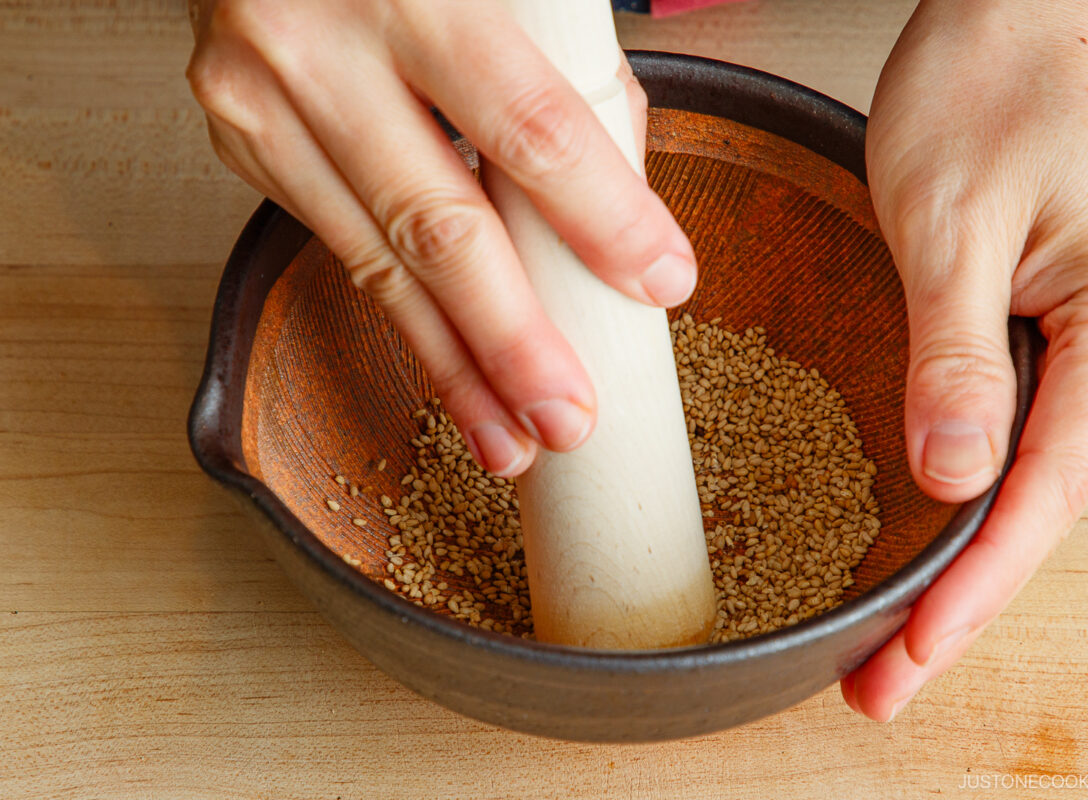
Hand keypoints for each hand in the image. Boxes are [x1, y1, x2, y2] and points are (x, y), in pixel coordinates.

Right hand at [185, 0, 696, 475]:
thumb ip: (563, 73)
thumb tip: (621, 198)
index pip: (528, 124)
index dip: (599, 215)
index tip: (661, 282)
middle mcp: (322, 44)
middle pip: (440, 225)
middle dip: (513, 339)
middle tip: (568, 417)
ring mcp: (267, 98)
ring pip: (379, 265)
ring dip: (453, 367)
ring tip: (509, 438)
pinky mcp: (245, 140)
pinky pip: (343, 249)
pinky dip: (406, 320)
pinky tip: (449, 372)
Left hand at [843, 0, 1087, 720]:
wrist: (1017, 20)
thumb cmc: (987, 89)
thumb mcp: (948, 224)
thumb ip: (953, 357)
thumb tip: (954, 481)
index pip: (1042, 490)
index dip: (970, 586)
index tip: (907, 659)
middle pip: (1040, 506)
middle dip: (959, 600)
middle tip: (881, 683)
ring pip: (1029, 483)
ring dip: (959, 562)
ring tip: (890, 641)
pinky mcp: (1057, 333)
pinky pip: (1016, 437)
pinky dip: (966, 502)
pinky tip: (922, 544)